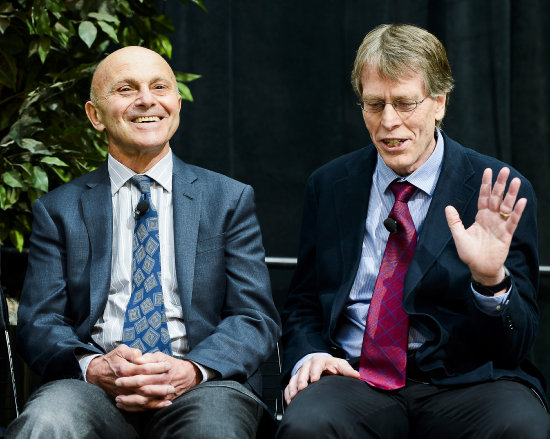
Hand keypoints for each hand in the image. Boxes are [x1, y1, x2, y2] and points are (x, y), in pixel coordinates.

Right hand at [86, 344, 172, 406]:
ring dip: (157, 397)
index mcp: (125, 369)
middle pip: (145, 385)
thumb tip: (141, 354)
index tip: (168, 365)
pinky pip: (137, 405)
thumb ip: (132, 352)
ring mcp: (124, 392)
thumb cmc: (111, 360)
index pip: (145, 369)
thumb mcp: (120, 350)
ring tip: (169, 394)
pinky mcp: (124, 398)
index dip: (157, 367)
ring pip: (142, 397)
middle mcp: (125, 382)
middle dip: (160, 384)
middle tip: (172, 381)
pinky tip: (160, 404)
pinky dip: (149, 406)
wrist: (96, 373)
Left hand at [114, 353, 199, 411]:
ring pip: (144, 401)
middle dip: (128, 390)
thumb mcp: (161, 356)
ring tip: (118, 400)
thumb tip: (137, 359)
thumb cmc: (169, 364)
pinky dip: (134, 409)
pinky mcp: (162, 402)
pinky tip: (124, 406)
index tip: (118, 378)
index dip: (130, 377)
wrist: (186, 375)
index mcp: (162, 372)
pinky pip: (146, 408)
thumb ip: (148, 358)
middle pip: (143, 389)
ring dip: (129, 402)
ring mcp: (163, 395)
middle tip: (116, 389)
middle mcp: (163, 384)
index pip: (143, 375)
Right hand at [283, 355, 358, 404]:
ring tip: (294, 398)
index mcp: (318, 361)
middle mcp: (307, 366)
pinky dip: (288, 393)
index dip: (314, 372)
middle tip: (302, 390)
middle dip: (301, 381)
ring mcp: (300, 373)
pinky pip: (289, 386)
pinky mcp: (295, 380)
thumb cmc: (332, 365)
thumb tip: (357, 375)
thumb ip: (347, 370)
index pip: (316, 365)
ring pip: (293, 380)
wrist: (321, 363)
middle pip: (302, 373)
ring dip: (293, 388)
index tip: (314, 380)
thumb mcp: (341, 365)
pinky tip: (290, 401)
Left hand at [445, 167, 525, 287]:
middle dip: (500, 184)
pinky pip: (513, 221)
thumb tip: (448, 207)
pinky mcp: (506, 234)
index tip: (488, 171)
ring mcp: (500, 225)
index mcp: (480, 216)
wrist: (479, 268)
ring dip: (511, 194)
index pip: (483, 196)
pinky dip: (517, 211)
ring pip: (507, 206)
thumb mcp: (458, 236)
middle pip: (497, 198)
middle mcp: (491, 218)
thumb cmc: (469, 253)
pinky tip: (521, 201)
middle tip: (505, 170)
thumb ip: (454, 221)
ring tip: (516, 181)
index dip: (486, 184)